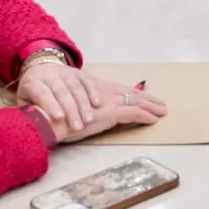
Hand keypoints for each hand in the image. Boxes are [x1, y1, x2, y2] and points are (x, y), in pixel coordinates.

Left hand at [15, 58, 101, 130]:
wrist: (41, 68)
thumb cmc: (32, 93)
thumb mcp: (24, 102)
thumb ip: (29, 112)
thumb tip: (35, 128)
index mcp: (33, 82)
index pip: (42, 93)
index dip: (51, 104)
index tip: (59, 118)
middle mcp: (49, 74)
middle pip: (62, 92)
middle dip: (71, 110)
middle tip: (77, 127)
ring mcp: (65, 72)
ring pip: (76, 87)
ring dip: (84, 104)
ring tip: (88, 120)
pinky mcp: (77, 72)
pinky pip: (87, 80)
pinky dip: (93, 92)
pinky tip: (97, 104)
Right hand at [49, 80, 169, 143]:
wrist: (47, 116)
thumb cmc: (55, 114)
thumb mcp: (72, 106)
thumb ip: (82, 106)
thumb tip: (89, 113)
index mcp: (95, 89)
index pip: (120, 90)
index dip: (135, 94)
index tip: (146, 97)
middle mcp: (103, 92)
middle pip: (131, 94)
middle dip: (148, 99)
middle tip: (162, 105)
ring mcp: (107, 102)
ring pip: (135, 102)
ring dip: (150, 107)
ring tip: (162, 112)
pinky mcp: (109, 113)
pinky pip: (132, 113)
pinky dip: (144, 116)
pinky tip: (153, 119)